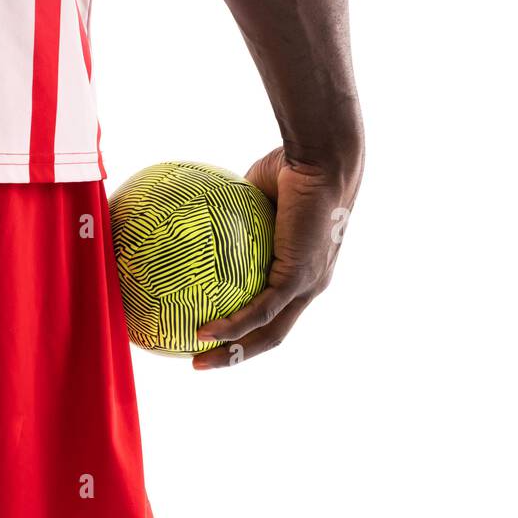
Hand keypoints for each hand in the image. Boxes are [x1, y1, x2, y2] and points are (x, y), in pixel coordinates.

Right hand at [193, 146, 361, 368]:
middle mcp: (309, 285)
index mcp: (300, 269)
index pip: (272, 312)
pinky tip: (205, 333)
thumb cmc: (291, 165)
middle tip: (199, 361)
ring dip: (232, 351)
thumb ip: (230, 213)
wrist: (320, 156)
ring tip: (197, 361)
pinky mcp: (300, 278)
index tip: (211, 336)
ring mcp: (308, 285)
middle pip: (271, 335)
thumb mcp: (252, 193)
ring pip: (269, 332)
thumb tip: (196, 216)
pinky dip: (233, 326)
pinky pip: (261, 310)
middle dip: (235, 353)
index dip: (244, 329)